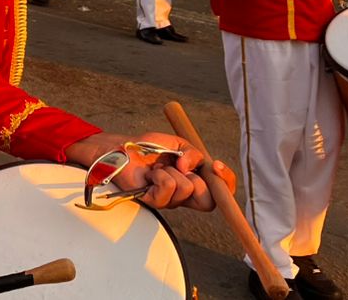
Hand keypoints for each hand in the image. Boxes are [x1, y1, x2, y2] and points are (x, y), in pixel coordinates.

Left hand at [71, 132, 217, 211]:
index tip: (216, 165)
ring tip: (157, 167)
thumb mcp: (178, 144)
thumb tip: (191, 167)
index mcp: (193, 181)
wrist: (122, 149)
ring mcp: (169, 200)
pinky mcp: (154, 201)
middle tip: (181, 165)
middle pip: (208, 202)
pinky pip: (168, 187)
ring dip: (172, 170)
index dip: (225, 182)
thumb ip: (193, 153)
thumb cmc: (147, 148)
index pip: (219, 192)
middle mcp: (183, 195)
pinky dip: (160, 174)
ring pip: (187, 189)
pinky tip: (150, 173)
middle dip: (198, 180)